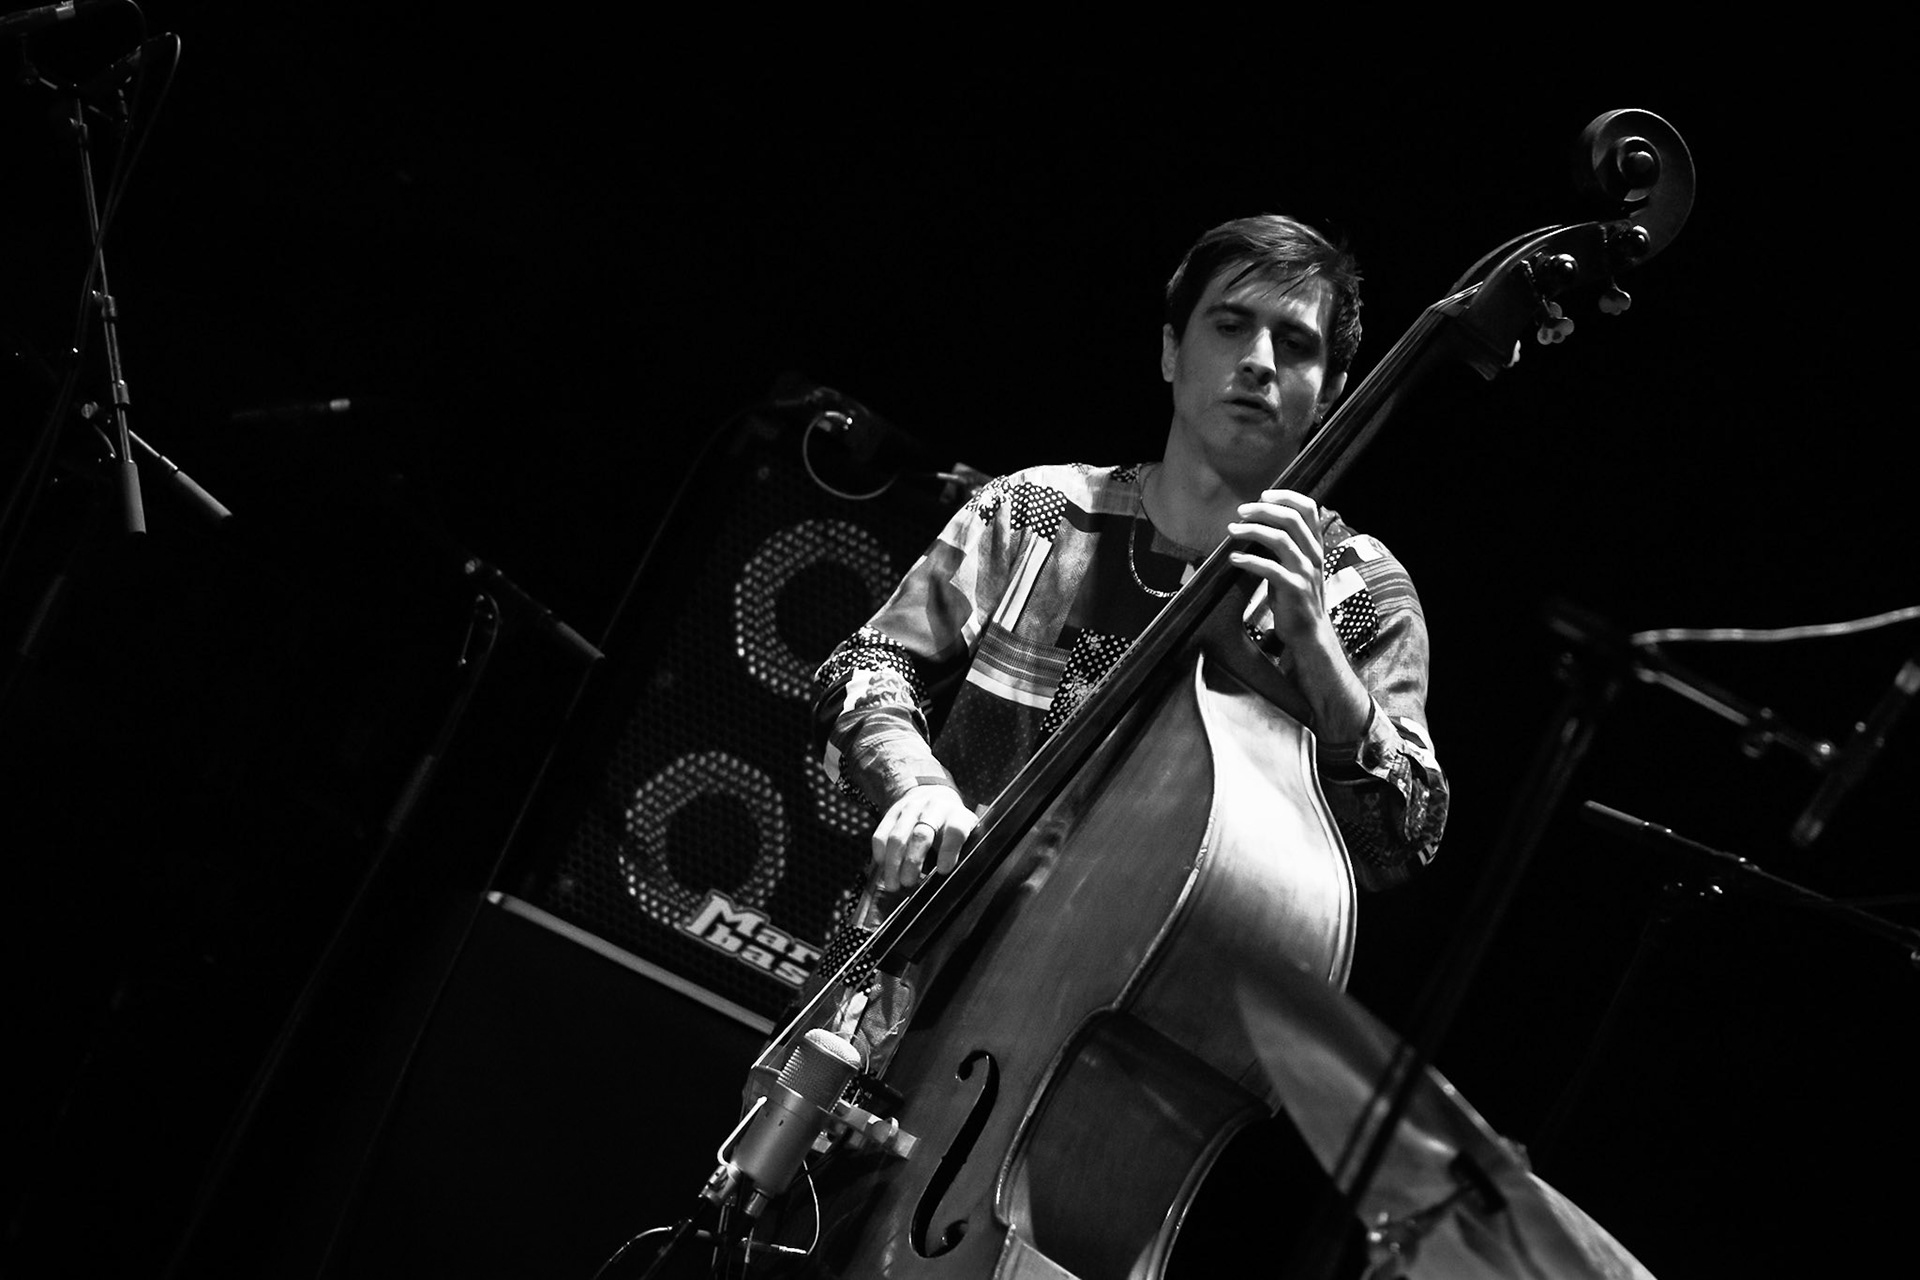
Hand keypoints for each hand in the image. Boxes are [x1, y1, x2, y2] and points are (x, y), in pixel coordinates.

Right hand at [872, 783, 974, 891]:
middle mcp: (934, 807)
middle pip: (921, 834)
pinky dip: (880, 852)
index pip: (955, 830)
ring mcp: (911, 808)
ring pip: (898, 835)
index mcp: (956, 815)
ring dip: (893, 863)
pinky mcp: (892, 811)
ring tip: (893, 884)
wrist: (935, 796)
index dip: (949, 850)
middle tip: (908, 882)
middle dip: (912, 861)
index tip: (943, 870)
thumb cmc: (951, 826)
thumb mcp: (966, 835)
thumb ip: (961, 854)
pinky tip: (882, 867)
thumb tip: (951, 881)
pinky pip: (882, 832)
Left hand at [1225, 488, 1328, 645]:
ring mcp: (1306, 572)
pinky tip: (1233, 559)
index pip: (1308, 509)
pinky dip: (1249, 561)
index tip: (1264, 495)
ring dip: (1252, 531)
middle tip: (1240, 512)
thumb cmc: (1295, 596)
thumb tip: (1258, 522)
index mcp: (1314, 545)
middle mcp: (1313, 555)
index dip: (1286, 496)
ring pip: (1281, 540)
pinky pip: (1270, 569)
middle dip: (1263, 510)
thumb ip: (1284, 544)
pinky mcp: (1294, 589)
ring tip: (1231, 531)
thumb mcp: (1295, 565)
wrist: (1309, 632)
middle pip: (1291, 519)